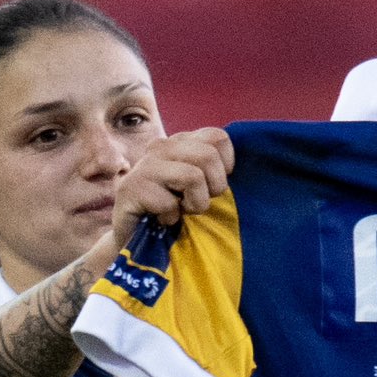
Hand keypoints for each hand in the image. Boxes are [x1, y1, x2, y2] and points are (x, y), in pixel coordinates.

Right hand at [112, 127, 235, 238]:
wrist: (134, 239)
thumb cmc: (174, 212)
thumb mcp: (199, 187)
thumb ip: (214, 170)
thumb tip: (245, 167)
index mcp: (181, 142)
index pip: (218, 137)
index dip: (224, 166)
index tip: (212, 186)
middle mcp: (162, 147)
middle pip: (208, 156)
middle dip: (212, 188)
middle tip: (195, 202)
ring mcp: (145, 166)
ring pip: (192, 176)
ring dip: (193, 204)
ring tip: (180, 210)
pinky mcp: (132, 188)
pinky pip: (169, 202)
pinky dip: (171, 218)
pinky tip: (160, 219)